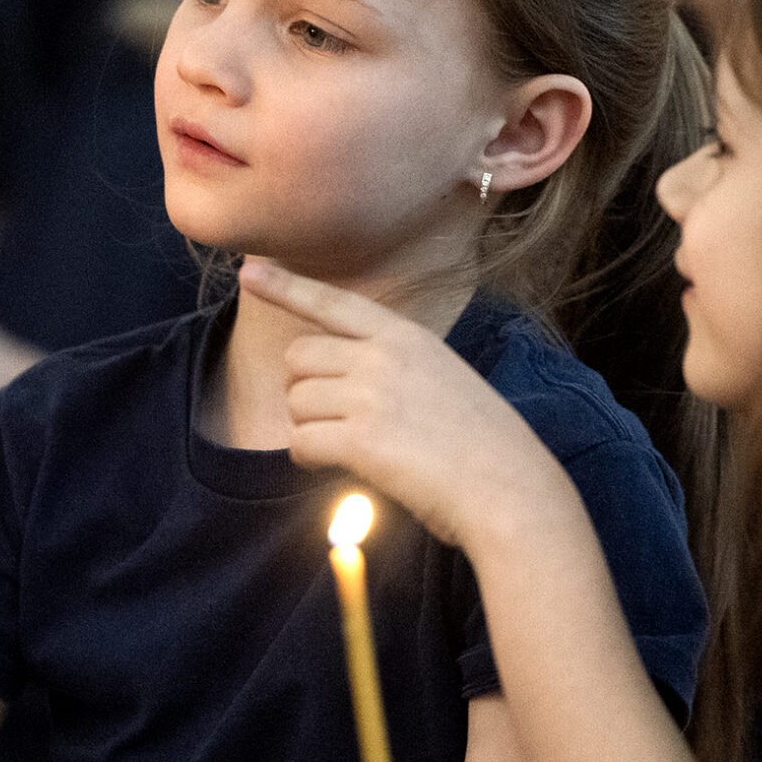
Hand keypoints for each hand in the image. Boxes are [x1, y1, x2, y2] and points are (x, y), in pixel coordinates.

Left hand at [238, 258, 571, 550]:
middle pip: (299, 358)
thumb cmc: (481, 446)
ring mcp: (371, 395)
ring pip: (296, 402)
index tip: (249, 271)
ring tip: (354, 448)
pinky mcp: (361, 439)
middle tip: (338, 421)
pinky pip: (301, 442)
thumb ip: (394, 366)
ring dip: (311, 429)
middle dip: (305, 391)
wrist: (511, 490)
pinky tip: (341, 466)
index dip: (286, 286)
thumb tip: (336, 380)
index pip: (334, 304)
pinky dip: (311, 458)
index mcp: (407, 337)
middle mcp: (385, 356)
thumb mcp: (443, 379)